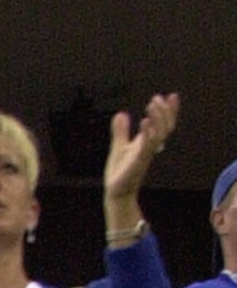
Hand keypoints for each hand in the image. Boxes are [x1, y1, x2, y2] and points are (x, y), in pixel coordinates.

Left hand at [104, 93, 179, 220]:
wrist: (116, 192)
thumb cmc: (120, 172)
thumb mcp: (119, 146)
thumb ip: (121, 131)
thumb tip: (121, 114)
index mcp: (147, 143)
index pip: (163, 124)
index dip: (169, 110)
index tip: (171, 96)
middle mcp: (150, 147)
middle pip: (166, 127)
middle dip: (165, 112)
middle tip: (157, 98)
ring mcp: (145, 154)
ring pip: (159, 134)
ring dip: (157, 118)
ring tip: (151, 105)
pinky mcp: (138, 162)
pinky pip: (147, 146)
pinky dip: (147, 133)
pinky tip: (144, 121)